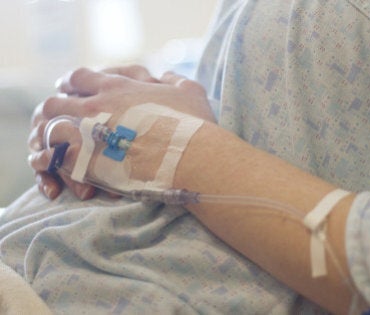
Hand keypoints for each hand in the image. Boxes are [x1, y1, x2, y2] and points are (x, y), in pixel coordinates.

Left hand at [28, 65, 214, 199]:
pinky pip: (55, 156)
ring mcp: (89, 133)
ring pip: (50, 127)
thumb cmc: (194, 125)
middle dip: (55, 109)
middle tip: (59, 119)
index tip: (69, 89)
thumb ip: (175, 80)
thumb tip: (167, 76)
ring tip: (59, 144)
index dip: (71, 83)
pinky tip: (64, 165)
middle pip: (56, 102)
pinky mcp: (86, 160)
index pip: (79, 77)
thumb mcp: (191, 92)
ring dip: (51, 133)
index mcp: (118, 88)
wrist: (190, 157)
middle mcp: (97, 106)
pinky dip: (55, 159)